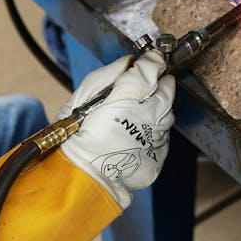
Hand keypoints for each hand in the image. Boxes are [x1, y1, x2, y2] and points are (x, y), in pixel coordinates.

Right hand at [57, 50, 174, 209]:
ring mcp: (156, 138)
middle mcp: (149, 116)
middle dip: (156, 90)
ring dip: (155, 115)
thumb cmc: (75, 136)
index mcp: (128, 96)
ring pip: (165, 118)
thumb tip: (128, 63)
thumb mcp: (83, 96)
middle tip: (138, 94)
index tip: (148, 63)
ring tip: (130, 121)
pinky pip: (161, 140)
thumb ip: (109, 75)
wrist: (78, 177)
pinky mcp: (157, 157)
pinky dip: (151, 137)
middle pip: (165, 93)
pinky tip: (132, 139)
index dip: (151, 64)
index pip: (152, 69)